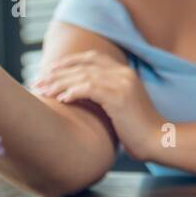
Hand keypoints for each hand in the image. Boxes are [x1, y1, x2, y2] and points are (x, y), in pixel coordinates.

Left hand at [31, 51, 165, 162]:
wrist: (158, 139)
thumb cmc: (137, 129)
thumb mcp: (122, 105)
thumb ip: (106, 94)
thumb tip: (80, 94)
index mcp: (125, 72)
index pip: (93, 57)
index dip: (69, 61)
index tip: (50, 69)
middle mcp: (124, 73)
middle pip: (84, 65)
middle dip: (57, 72)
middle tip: (37, 82)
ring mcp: (122, 84)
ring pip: (83, 76)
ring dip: (59, 83)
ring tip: (43, 91)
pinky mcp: (118, 97)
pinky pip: (89, 88)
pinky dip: (72, 92)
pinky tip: (61, 99)